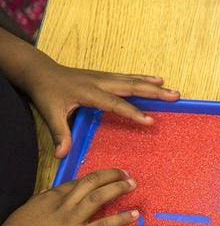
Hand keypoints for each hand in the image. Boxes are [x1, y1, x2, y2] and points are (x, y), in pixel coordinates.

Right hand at [0, 168, 138, 225]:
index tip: (109, 176)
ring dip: (119, 189)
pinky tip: (134, 215)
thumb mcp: (27, 210)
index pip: (78, 182)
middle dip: (112, 176)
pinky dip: (121, 218)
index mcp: (51, 197)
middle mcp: (64, 204)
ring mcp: (72, 220)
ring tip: (133, 185)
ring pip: (99, 197)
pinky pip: (104, 225)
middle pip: (92, 183)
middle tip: (127, 175)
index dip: (97, 177)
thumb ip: (41, 201)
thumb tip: (49, 193)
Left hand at [25, 59, 179, 156]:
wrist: (40, 70)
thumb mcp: (50, 113)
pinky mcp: (105, 77)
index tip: (150, 121)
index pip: (115, 104)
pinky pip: (129, 78)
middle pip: (132, 87)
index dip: (133, 112)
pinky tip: (157, 79)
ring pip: (133, 81)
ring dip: (154, 85)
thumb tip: (62, 154)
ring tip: (173, 91)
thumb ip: (59, 134)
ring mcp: (104, 78)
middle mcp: (100, 82)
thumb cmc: (46, 92)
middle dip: (154, 92)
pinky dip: (144, 79)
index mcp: (88, 92)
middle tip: (174, 96)